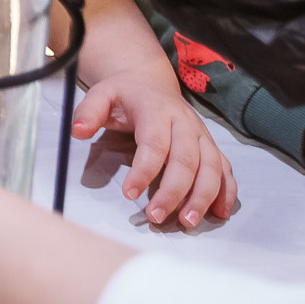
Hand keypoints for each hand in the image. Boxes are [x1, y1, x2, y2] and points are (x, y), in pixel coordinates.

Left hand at [75, 65, 237, 226]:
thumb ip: (89, 111)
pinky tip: (220, 213)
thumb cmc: (125, 93)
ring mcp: (202, 135)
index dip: (144, 171)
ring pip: (211, 167)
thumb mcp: (102, 94)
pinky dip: (227, 191)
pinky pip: (225, 169)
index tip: (129, 194)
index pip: (154, 144)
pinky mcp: (210, 146)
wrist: (150, 81)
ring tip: (188, 222)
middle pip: (187, 160)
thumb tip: (78, 130)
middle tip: (157, 217)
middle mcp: (185, 123)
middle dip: (174, 191)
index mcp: (157, 110)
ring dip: (203, 196)